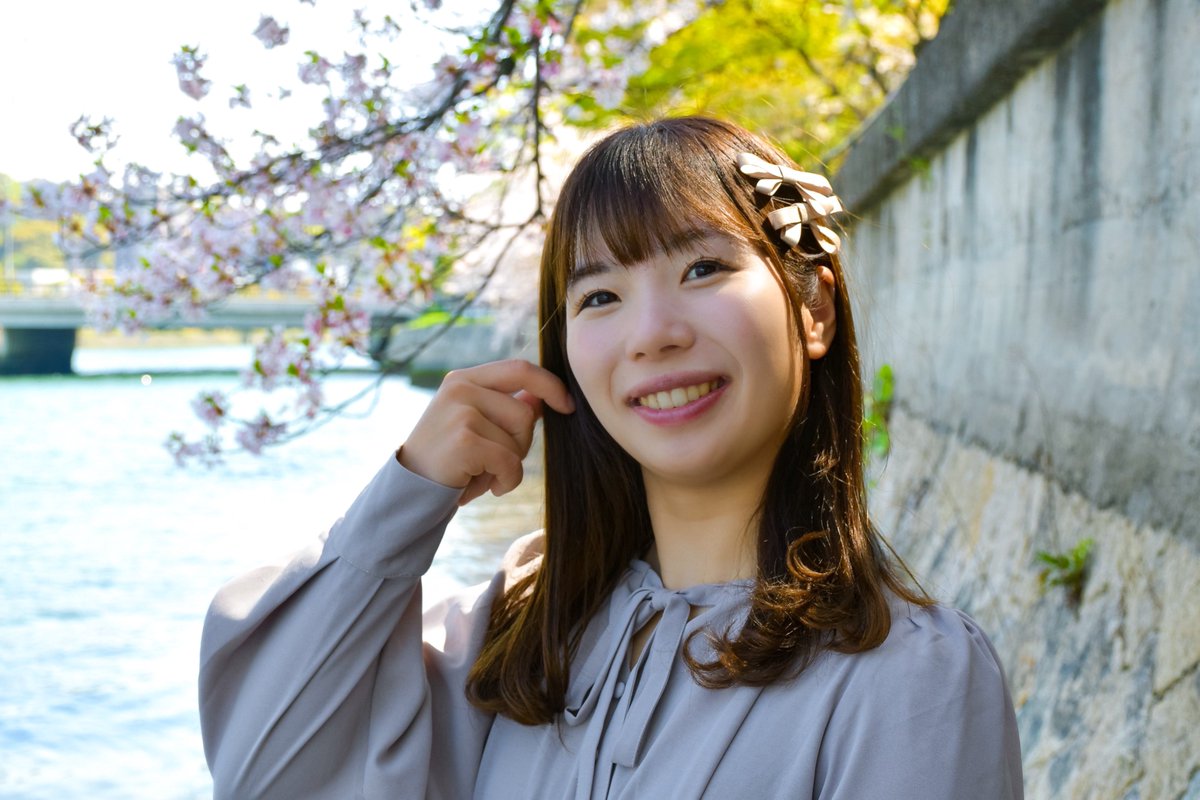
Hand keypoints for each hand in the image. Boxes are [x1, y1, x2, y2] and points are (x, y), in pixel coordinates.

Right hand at [397, 359, 574, 505]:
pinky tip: (485, 487)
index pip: (520, 369)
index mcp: (464, 378)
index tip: (568, 406)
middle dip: (521, 444)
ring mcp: (461, 412)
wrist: (409, 490)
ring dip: (510, 465)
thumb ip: (506, 407)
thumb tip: (542, 398)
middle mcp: (460, 388)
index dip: (550, 386)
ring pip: (520, 440)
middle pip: (525, 413)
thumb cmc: (449, 458)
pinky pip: (510, 462)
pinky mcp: (465, 440)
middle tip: (494, 461)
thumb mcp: (474, 424)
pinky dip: (506, 482)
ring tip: (483, 472)